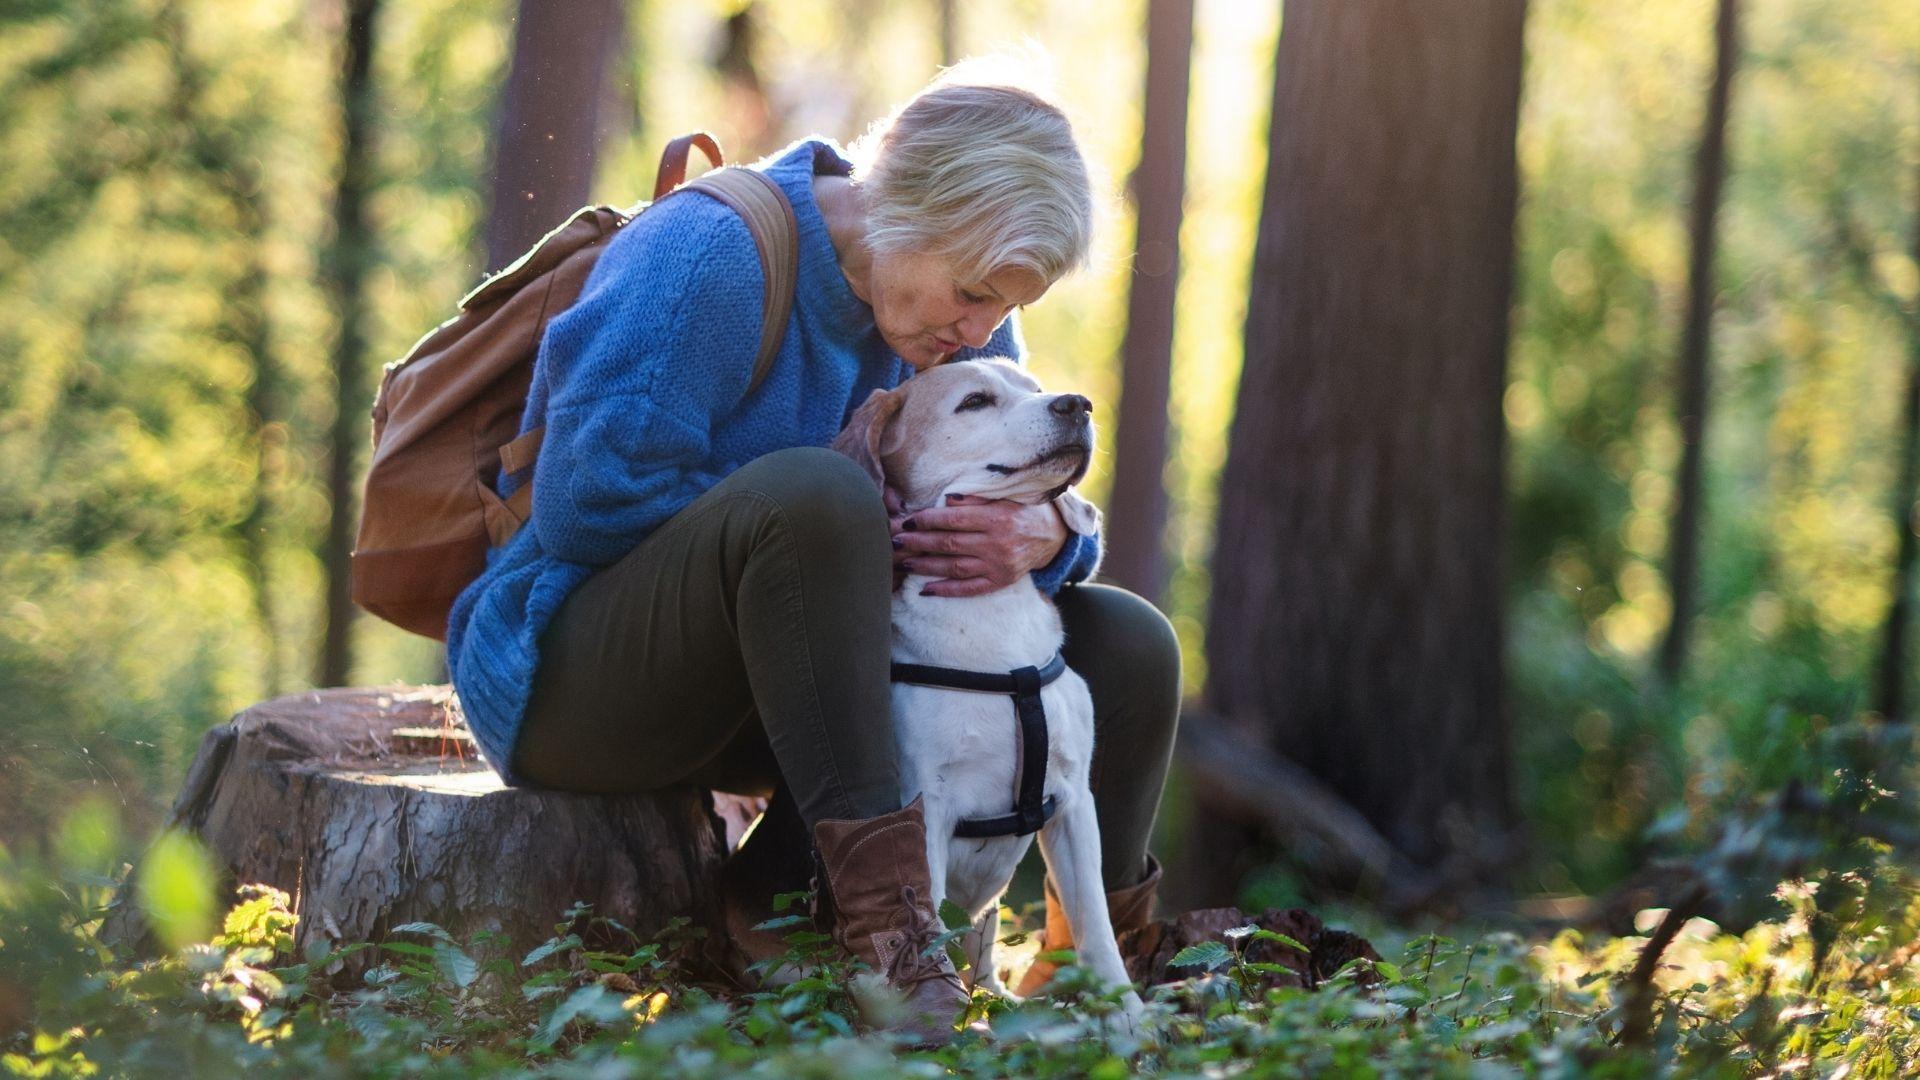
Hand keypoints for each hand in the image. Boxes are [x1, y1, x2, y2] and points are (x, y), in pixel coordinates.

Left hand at [891, 492, 1068, 597]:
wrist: (1054, 535)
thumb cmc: (1025, 509)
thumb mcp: (1005, 496)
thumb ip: (976, 497)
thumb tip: (945, 500)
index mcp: (997, 518)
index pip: (953, 519)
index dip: (927, 520)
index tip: (908, 519)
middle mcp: (997, 544)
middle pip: (949, 543)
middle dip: (918, 542)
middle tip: (895, 541)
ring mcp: (998, 566)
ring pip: (954, 567)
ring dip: (925, 566)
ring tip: (903, 562)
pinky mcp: (1000, 581)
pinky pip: (970, 589)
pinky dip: (947, 590)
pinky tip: (926, 590)